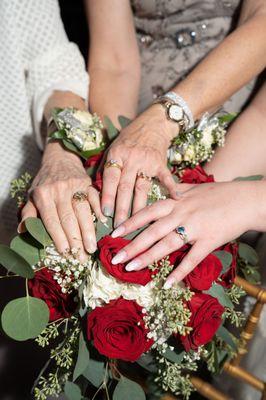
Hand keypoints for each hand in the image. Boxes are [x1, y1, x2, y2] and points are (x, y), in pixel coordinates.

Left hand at [19, 142, 105, 260]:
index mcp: (43, 195)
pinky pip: (95, 198)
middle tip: (82, 257)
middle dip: (75, 240)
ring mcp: (75, 185)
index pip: (52, 221)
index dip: (59, 238)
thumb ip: (28, 213)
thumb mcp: (32, 195)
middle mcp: (59, 190)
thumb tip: (23, 231)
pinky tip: (104, 224)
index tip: (66, 253)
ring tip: (92, 247)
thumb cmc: (45, 181)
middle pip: (68, 219)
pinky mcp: (88, 182)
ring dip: (88, 231)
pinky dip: (100, 211)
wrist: (60, 157)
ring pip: (83, 211)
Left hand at [101, 104, 178, 226]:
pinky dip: (171, 189)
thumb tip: (96, 190)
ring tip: (136, 224)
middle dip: (121, 209)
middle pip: (125, 187)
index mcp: (117, 155)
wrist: (152, 123)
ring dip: (138, 207)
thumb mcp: (113, 148)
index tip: (105, 214)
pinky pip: (166, 178)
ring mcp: (148, 162)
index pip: (110, 179)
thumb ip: (106, 168)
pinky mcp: (161, 163)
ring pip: (142, 188)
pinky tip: (175, 200)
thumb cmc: (129, 138)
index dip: (107, 197)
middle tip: (119, 226)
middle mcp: (131, 159)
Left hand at [110, 181, 258, 286]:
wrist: (247, 200)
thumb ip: (177, 190)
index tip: (114, 233)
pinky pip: (192, 259)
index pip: (148, 211)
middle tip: (115, 258)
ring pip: (166, 244)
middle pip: (152, 231)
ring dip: (147, 257)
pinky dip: (180, 272)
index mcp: (177, 200)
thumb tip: (165, 188)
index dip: (130, 222)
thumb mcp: (194, 188)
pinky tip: (168, 284)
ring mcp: (195, 228)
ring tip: (130, 268)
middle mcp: (182, 213)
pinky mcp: (209, 241)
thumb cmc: (220, 193)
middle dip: (131, 245)